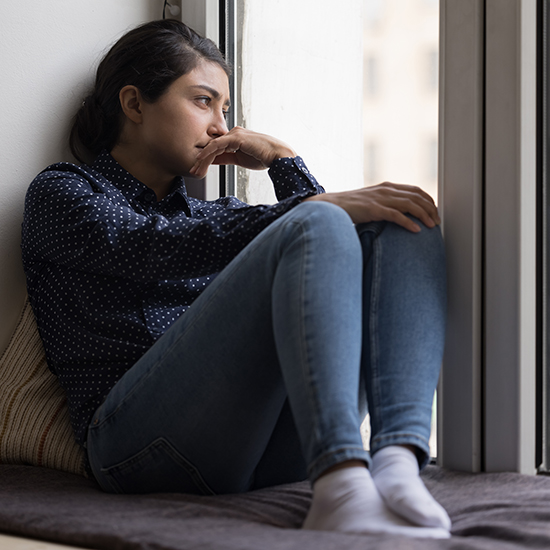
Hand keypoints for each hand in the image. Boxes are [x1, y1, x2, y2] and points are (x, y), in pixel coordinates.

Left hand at [190, 126, 295, 177]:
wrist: (277, 156)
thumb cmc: (263, 157)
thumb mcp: (240, 160)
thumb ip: (227, 158)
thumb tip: (213, 161)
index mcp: (235, 138)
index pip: (216, 148)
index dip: (206, 159)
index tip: (198, 169)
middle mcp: (234, 133)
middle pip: (212, 146)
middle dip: (201, 159)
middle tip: (193, 171)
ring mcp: (235, 134)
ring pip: (213, 146)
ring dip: (202, 158)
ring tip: (195, 169)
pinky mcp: (236, 137)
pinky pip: (218, 145)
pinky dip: (208, 153)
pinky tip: (201, 160)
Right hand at [305, 182, 439, 232]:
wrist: (329, 206)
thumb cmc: (349, 208)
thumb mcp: (370, 201)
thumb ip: (384, 204)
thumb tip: (397, 215)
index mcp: (386, 187)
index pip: (415, 190)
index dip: (428, 200)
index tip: (434, 211)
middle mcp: (386, 190)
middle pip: (417, 196)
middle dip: (431, 209)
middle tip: (437, 221)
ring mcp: (379, 199)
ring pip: (410, 204)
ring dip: (424, 215)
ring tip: (431, 226)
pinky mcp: (373, 209)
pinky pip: (396, 215)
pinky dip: (409, 223)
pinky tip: (416, 230)